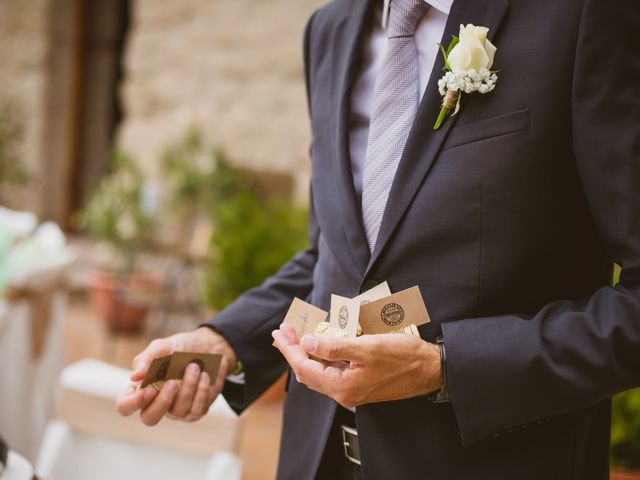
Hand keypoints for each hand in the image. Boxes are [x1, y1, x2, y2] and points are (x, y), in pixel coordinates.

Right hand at [116, 327, 236, 424]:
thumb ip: (147, 359)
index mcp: (141, 388)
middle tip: (173, 382)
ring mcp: (176, 410)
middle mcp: (156, 403)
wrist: (209, 346)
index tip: (150, 388)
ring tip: (195, 367)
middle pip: (149, 419)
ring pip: (178, 412)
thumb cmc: (180, 347)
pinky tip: (205, 376)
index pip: (125, 406)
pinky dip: (202, 391)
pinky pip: (197, 410)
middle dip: (162, 402)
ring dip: (188, 387)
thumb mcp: (162, 346)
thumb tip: (134, 377)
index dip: (134, 402)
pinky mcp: (196, 410)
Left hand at [272, 323, 439, 407]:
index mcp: (342, 387)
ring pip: (319, 371)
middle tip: (283, 331)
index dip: (290, 348)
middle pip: (308, 370)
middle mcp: (344, 392)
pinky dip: (322, 355)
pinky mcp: (360, 383)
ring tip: (297, 334)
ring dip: (306, 352)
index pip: (305, 367)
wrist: (431, 370)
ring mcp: (352, 389)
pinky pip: (333, 370)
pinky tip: (321, 343)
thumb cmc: (404, 357)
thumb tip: (307, 342)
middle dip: (293, 350)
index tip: (280, 332)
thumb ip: (334, 347)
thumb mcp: (368, 348)